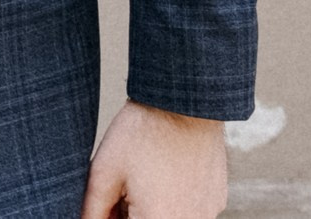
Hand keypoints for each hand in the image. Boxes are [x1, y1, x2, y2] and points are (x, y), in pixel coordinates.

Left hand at [81, 101, 226, 218]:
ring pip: (168, 218)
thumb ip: (94, 210)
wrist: (183, 104)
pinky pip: (188, 210)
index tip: (112, 200)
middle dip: (131, 212)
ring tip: (145, 177)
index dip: (115, 214)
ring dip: (152, 209)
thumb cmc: (141, 134)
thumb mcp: (104, 172)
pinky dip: (173, 200)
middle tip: (126, 186)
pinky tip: (164, 173)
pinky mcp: (216, 201)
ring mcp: (206, 214)